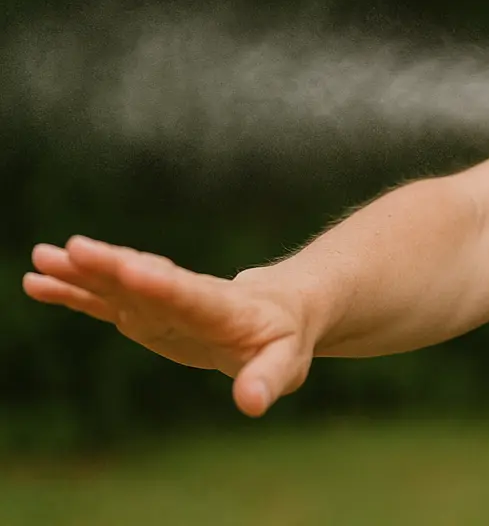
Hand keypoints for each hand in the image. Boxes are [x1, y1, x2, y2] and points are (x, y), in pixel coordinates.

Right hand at [23, 235, 313, 416]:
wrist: (278, 311)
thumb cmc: (283, 340)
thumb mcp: (286, 363)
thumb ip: (267, 380)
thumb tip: (250, 403)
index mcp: (222, 307)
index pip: (190, 294)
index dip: (163, 284)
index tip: (133, 268)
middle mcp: (185, 296)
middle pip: (146, 279)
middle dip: (112, 266)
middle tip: (75, 249)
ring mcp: (160, 302)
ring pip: (118, 283)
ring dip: (82, 272)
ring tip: (42, 258)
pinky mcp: (143, 312)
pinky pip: (104, 300)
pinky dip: (74, 291)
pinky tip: (37, 281)